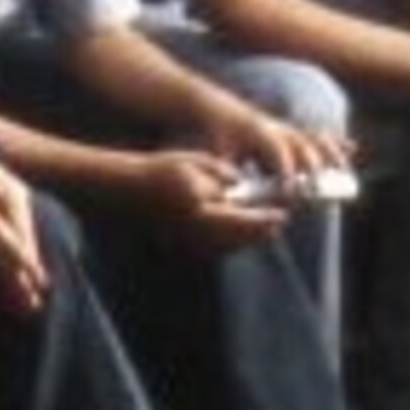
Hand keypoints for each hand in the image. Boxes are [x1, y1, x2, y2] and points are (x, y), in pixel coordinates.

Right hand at [132, 147, 286, 252]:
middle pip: (236, 238)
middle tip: (279, 223)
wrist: (129, 187)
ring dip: (247, 240)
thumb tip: (242, 186)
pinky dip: (230, 243)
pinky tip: (238, 235)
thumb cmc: (162, 169)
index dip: (263, 219)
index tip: (281, 215)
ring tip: (266, 230)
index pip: (241, 219)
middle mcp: (196, 230)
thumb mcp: (197, 162)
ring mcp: (188, 239)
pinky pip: (213, 247)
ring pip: (226, 246)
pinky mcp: (182, 241)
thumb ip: (223, 175)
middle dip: (259, 232)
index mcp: (202, 209)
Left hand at [199, 105, 353, 186]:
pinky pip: (318, 137)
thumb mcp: (218, 150)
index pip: (278, 152)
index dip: (287, 171)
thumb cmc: (219, 133)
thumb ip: (227, 169)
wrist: (220, 109)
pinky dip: (335, 143)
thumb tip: (235, 188)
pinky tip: (353, 149)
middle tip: (319, 192)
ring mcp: (287, 129)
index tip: (293, 191)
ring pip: (316, 140)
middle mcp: (278, 129)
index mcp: (259, 133)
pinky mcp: (292, 132)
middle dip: (313, 168)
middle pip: (303, 146)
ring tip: (346, 173)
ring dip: (332, 155)